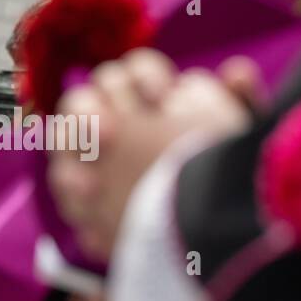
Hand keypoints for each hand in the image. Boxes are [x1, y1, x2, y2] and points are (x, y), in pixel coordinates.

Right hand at [49, 50, 254, 260]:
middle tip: (112, 134)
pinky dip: (72, 188)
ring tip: (90, 173)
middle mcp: (113, 117)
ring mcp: (89, 154)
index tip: (162, 97)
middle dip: (94, 109)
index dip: (145, 77)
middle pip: (90, 94)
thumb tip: (237, 73)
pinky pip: (64, 180)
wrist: (202, 230)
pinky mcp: (79, 190)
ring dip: (73, 148)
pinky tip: (89, 199)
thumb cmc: (215, 177)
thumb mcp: (233, 142)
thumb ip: (236, 106)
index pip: (137, 70)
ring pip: (66, 134)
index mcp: (149, 95)